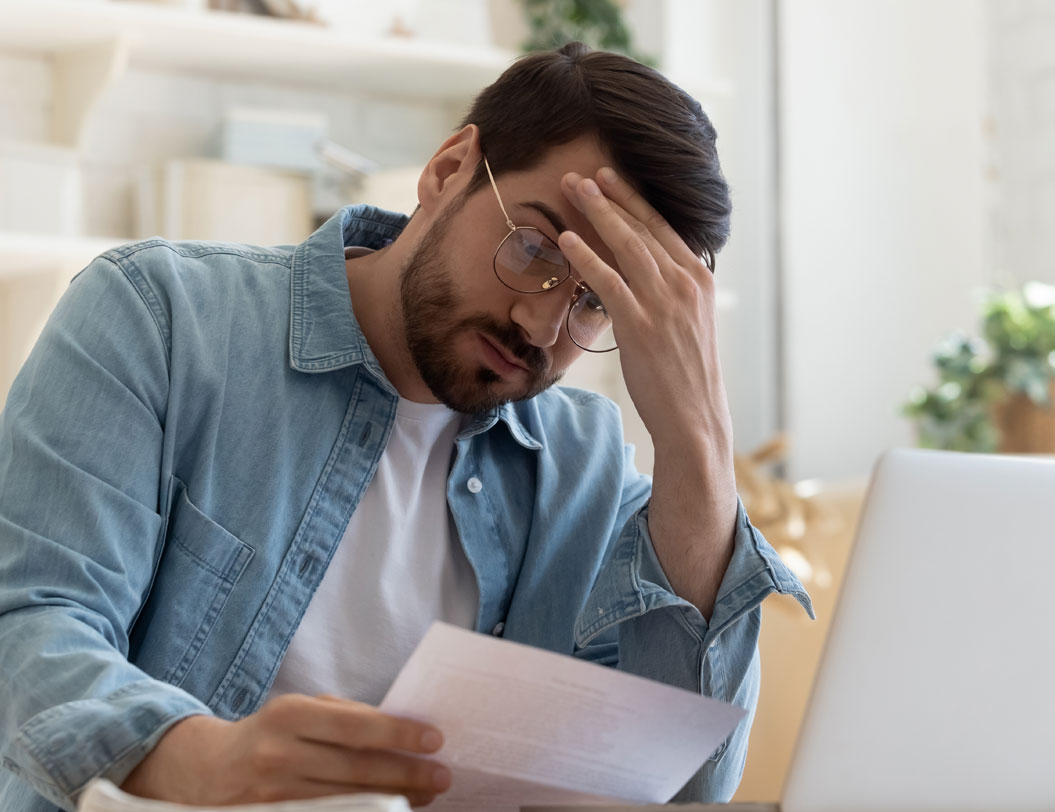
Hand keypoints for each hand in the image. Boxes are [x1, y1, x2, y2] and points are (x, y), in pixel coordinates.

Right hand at [121, 694, 449, 806]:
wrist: (203, 771)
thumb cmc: (269, 733)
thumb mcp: (299, 710)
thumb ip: (343, 716)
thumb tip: (400, 727)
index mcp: (289, 715)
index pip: (355, 727)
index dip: (399, 734)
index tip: (434, 740)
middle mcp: (279, 755)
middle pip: (356, 769)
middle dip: (406, 774)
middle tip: (442, 776)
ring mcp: (273, 795)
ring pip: (347, 800)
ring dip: (394, 799)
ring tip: (426, 796)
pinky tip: (388, 811)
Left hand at [558, 168, 737, 615]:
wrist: (695, 420)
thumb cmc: (685, 376)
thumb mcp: (686, 325)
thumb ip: (669, 293)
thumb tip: (645, 273)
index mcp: (698, 280)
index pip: (663, 228)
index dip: (634, 200)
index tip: (611, 177)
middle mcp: (686, 284)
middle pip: (643, 228)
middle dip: (612, 195)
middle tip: (583, 171)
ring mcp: (665, 303)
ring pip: (627, 246)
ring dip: (596, 213)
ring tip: (571, 189)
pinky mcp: (643, 326)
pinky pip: (610, 283)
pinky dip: (588, 258)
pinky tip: (567, 240)